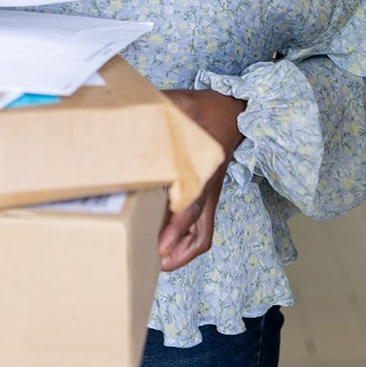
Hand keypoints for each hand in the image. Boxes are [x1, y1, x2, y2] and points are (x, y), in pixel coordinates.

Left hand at [157, 89, 245, 271]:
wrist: (232, 111)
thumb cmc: (206, 109)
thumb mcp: (182, 104)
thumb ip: (159, 108)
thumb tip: (132, 112)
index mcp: (204, 169)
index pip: (192, 206)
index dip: (176, 228)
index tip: (161, 246)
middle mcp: (207, 187)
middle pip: (201, 233)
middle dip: (180, 253)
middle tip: (155, 262)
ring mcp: (208, 193)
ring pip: (202, 232)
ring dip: (182, 250)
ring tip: (157, 260)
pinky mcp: (205, 192)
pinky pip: (199, 223)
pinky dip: (184, 236)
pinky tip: (163, 238)